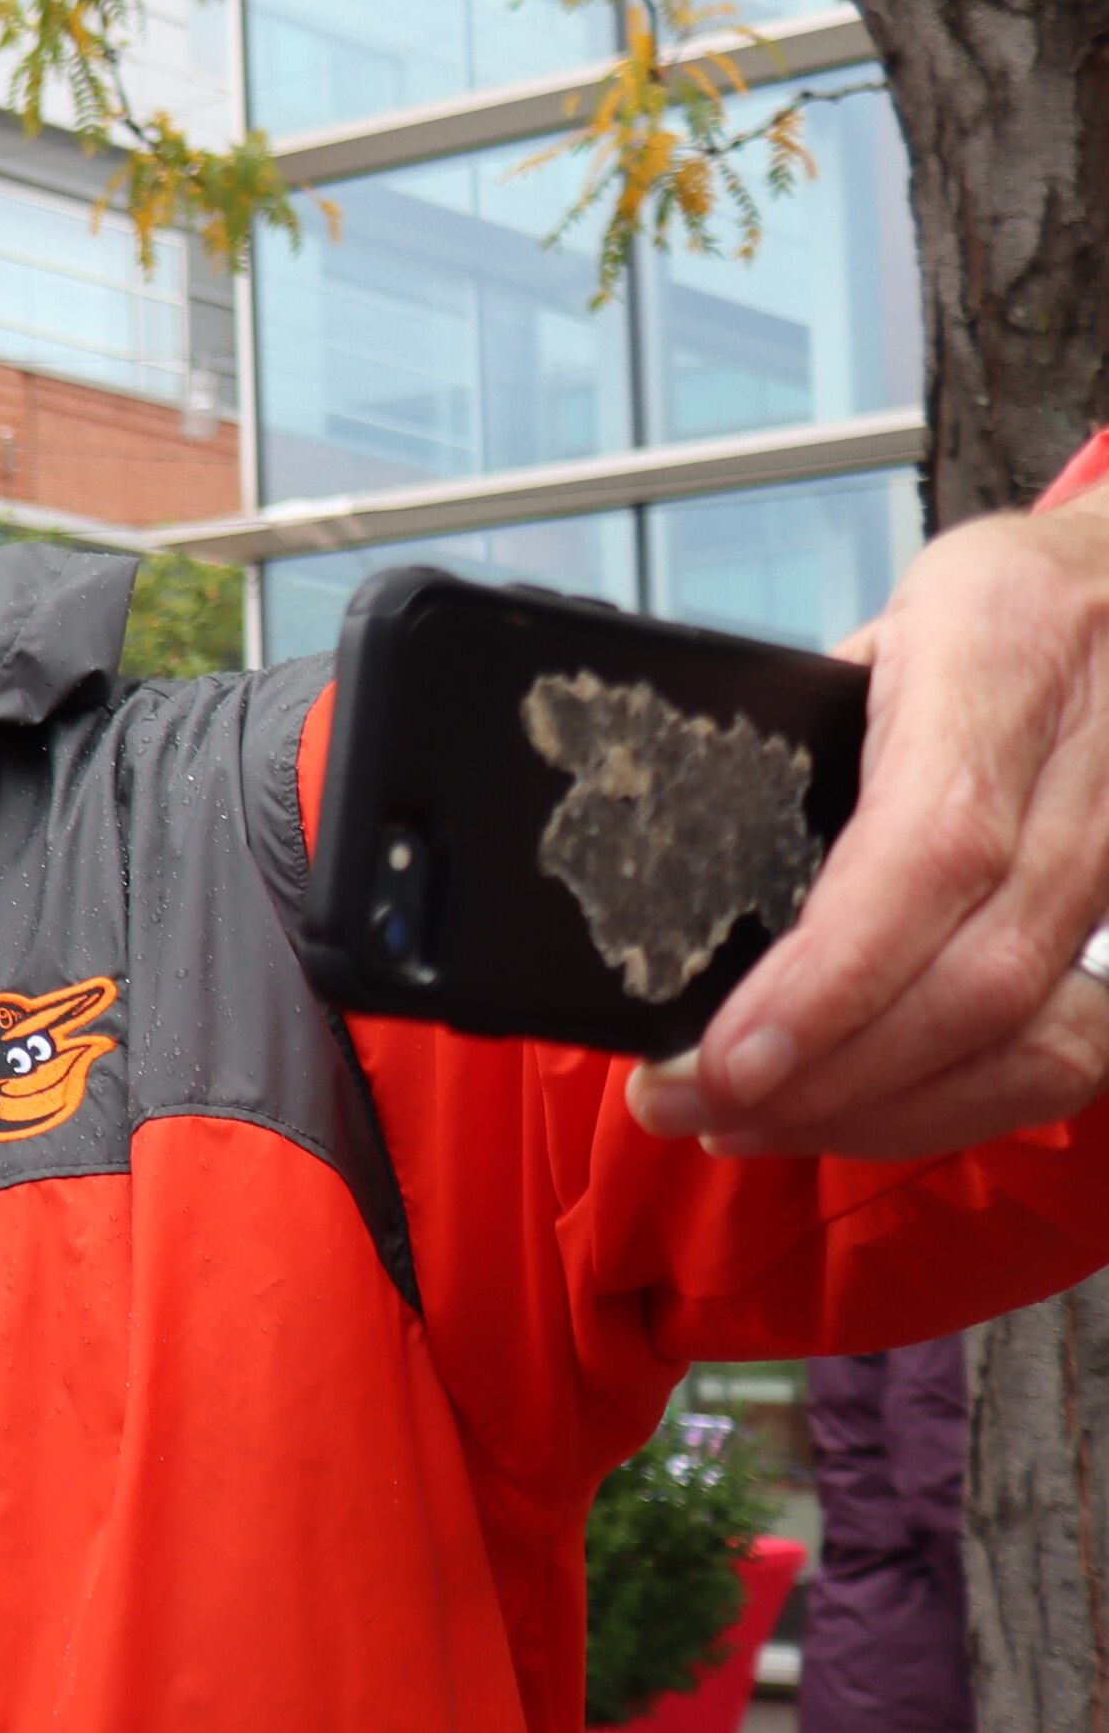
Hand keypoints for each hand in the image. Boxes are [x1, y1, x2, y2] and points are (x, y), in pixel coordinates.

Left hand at [632, 499, 1108, 1156]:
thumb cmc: (993, 611)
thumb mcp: (882, 631)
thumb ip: (799, 743)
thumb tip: (667, 890)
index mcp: (1000, 651)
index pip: (931, 850)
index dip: (834, 975)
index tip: (730, 1056)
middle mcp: (1097, 758)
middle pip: (980, 972)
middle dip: (823, 1074)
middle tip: (689, 1101)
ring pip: (1033, 1033)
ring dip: (876, 1108)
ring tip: (747, 1121)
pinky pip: (1071, 1050)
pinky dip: (952, 1103)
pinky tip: (854, 1108)